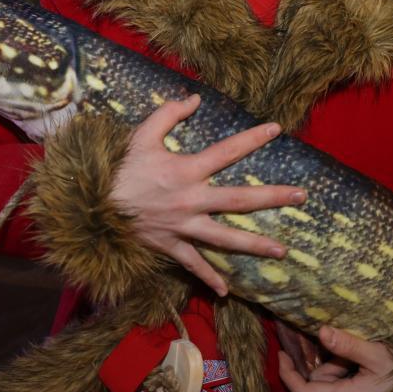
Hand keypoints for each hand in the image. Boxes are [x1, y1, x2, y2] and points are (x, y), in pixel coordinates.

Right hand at [110, 94, 305, 295]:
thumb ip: (169, 114)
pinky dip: (209, 278)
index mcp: (186, 170)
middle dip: (273, 197)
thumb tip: (195, 99)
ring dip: (255, 246)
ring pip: (225, 239)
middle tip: (302, 196)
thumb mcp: (141, 135)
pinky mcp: (171, 246)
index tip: (277, 129)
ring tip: (282, 251)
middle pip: (239, 200)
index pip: (227, 151)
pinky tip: (226, 291)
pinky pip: (193, 265)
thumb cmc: (118, 169)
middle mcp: (191, 200)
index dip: (253, 138)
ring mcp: (183, 226)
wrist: (90, 206)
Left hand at [278, 326, 392, 391]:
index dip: (287, 373)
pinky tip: (369, 367)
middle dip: (329, 363)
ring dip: (344, 370)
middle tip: (351, 349)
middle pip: (322, 383)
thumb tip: (320, 330)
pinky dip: (352, 378)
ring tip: (366, 357)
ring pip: (336, 387)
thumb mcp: (379, 357)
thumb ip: (349, 345)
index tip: (282, 354)